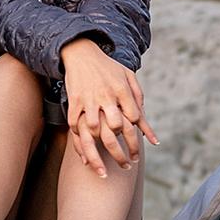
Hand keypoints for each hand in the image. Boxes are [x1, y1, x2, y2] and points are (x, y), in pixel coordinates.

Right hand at [60, 38, 158, 176]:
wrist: (81, 52)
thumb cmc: (109, 68)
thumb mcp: (128, 78)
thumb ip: (139, 99)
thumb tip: (145, 122)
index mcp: (121, 89)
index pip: (133, 117)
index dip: (136, 136)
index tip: (136, 150)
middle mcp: (106, 95)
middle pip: (115, 127)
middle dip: (120, 150)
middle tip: (126, 165)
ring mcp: (88, 99)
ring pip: (94, 129)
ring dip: (99, 149)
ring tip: (103, 167)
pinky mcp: (74, 101)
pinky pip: (76, 125)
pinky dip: (79, 140)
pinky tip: (84, 154)